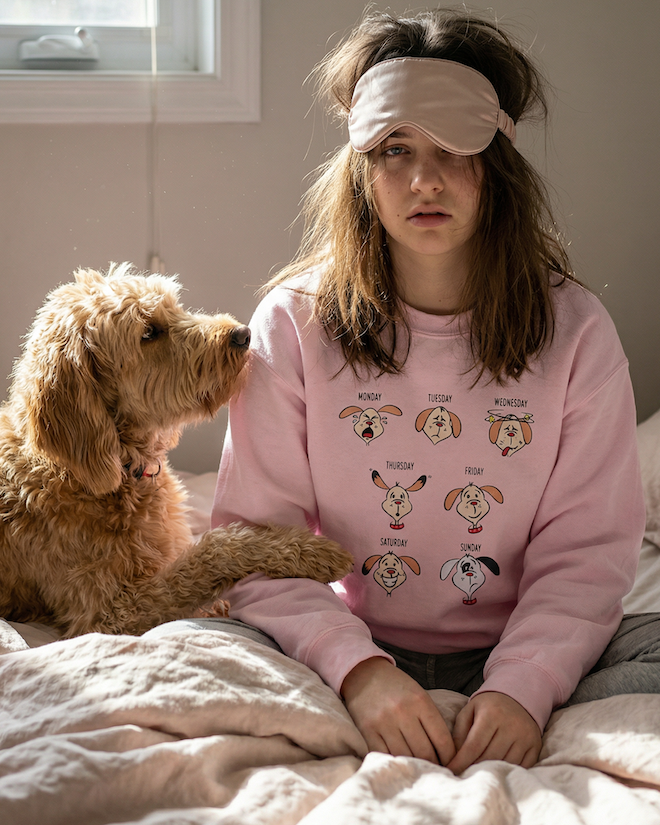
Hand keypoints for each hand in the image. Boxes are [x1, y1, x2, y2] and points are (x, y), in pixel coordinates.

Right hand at [341, 657, 455, 765]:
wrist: (364, 673)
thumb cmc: (397, 686)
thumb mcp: (419, 695)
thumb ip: (431, 720)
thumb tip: (445, 753)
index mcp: (420, 701)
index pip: (442, 739)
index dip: (449, 757)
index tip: (450, 764)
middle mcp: (402, 711)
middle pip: (425, 752)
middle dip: (433, 764)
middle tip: (435, 770)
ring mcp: (384, 722)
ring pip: (406, 757)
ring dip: (414, 766)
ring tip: (419, 768)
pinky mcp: (367, 730)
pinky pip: (385, 755)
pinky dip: (395, 762)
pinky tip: (400, 763)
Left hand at [447, 691, 541, 773]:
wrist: (519, 696)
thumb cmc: (489, 706)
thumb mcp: (470, 709)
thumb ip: (460, 731)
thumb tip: (454, 756)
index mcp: (491, 714)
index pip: (474, 745)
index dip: (461, 761)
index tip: (452, 771)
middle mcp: (511, 725)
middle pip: (489, 757)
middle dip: (474, 767)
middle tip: (464, 773)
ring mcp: (525, 737)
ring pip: (505, 764)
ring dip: (491, 771)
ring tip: (480, 772)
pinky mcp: (535, 746)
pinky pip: (521, 767)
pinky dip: (508, 771)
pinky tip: (498, 770)